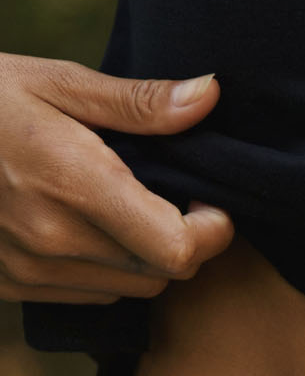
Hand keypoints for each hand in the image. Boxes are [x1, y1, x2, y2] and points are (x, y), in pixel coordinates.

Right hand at [0, 53, 233, 304]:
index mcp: (74, 182)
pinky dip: (103, 269)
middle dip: (183, 242)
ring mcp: (27, 268)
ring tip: (127, 209)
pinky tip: (85, 226)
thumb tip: (210, 94)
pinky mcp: (9, 285)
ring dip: (144, 258)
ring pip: (129, 289)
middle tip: (174, 198)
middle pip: (162, 273)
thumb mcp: (58, 81)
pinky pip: (88, 294)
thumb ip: (139, 103)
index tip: (208, 201)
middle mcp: (52, 238)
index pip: (178, 248)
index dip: (212, 231)